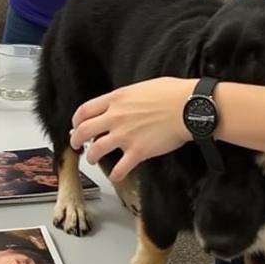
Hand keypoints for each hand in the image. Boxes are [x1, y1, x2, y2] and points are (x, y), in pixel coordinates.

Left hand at [70, 77, 192, 180]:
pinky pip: (119, 168)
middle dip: (76, 140)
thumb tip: (120, 104)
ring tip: (92, 159)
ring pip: (95, 151)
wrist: (189, 107)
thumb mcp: (141, 87)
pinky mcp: (138, 152)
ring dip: (91, 157)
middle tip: (76, 144)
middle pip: (83, 131)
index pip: (84, 110)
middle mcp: (115, 117)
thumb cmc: (172, 93)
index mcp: (115, 99)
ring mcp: (125, 136)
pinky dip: (115, 174)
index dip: (76, 120)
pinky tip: (115, 175)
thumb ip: (125, 97)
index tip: (76, 125)